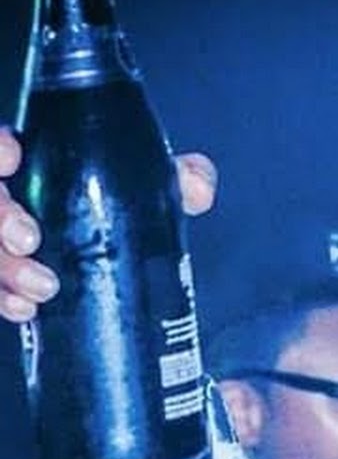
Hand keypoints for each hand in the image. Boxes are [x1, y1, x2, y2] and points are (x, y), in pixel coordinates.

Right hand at [0, 126, 216, 321]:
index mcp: (40, 164)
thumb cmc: (119, 210)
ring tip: (44, 288)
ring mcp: (5, 239)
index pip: (4, 148)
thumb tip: (197, 188)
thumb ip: (177, 179)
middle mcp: (14, 199)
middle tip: (31, 241)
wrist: (117, 262)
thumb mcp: (150, 189)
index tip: (13, 160)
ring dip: (6, 268)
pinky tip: (25, 310)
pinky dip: (4, 299)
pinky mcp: (8, 276)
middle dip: (0, 218)